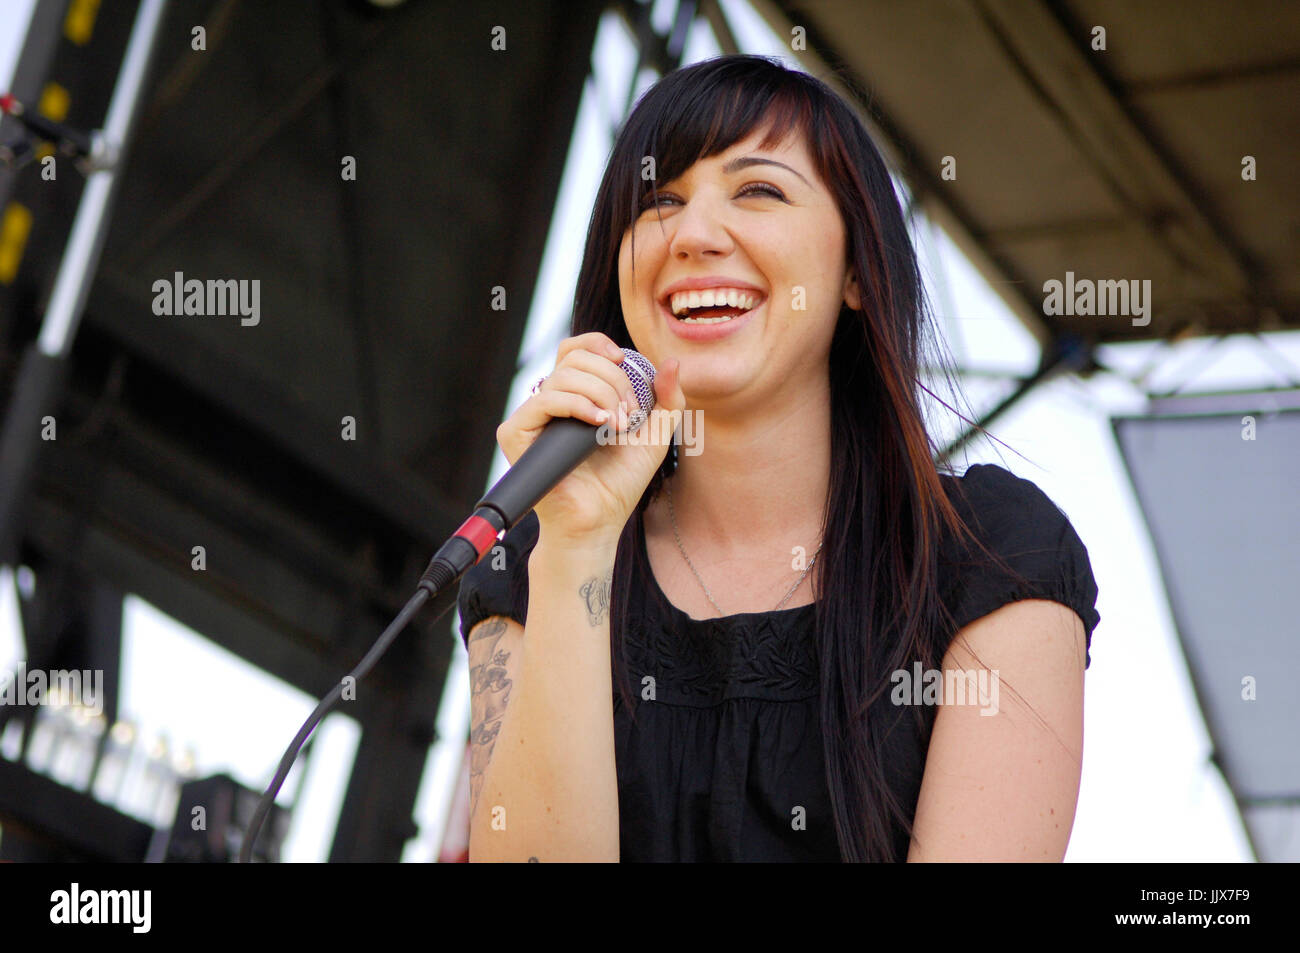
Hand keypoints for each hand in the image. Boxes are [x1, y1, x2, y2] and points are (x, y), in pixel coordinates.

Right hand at [496, 333, 684, 545]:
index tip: (623, 362)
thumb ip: (668, 398)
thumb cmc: (621, 481)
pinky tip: (599, 424)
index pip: (576, 349)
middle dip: (612, 379)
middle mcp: (549, 402)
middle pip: (574, 358)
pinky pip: (544, 400)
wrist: (600, 520)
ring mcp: (531, 417)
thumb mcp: (655, 433)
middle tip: (628, 414)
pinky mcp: (515, 433)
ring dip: (601, 395)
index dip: (598, 344)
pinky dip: (577, 405)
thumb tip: (671, 361)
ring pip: (563, 376)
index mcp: (574, 395)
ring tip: (617, 427)